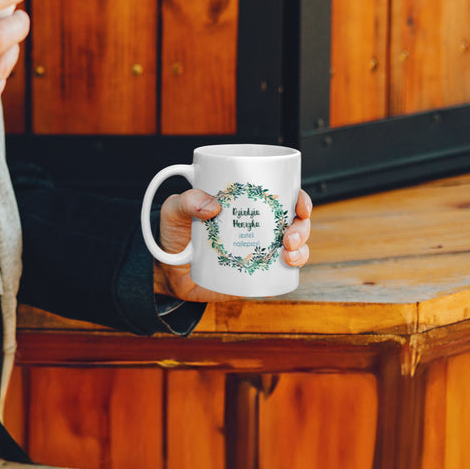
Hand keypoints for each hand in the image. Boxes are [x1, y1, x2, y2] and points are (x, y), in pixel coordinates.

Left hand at [153, 189, 312, 302]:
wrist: (167, 271)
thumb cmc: (174, 234)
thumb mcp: (174, 211)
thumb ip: (186, 201)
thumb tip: (212, 206)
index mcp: (245, 203)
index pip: (281, 196)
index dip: (299, 198)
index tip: (299, 206)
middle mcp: (257, 225)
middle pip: (294, 222)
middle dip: (302, 228)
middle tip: (288, 238)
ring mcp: (259, 249)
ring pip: (294, 247)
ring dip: (301, 250)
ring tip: (287, 255)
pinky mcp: (255, 273)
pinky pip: (281, 272)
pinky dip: (290, 270)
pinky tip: (286, 268)